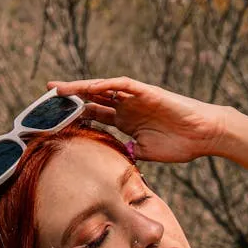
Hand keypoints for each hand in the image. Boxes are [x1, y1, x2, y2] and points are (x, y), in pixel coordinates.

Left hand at [47, 76, 227, 162]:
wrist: (203, 135)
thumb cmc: (179, 145)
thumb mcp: (145, 153)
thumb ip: (126, 152)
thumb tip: (108, 162)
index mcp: (126, 122)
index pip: (94, 116)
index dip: (74, 116)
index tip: (53, 120)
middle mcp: (127, 107)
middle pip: (92, 99)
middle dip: (69, 99)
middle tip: (45, 99)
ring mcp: (135, 98)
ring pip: (101, 89)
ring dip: (80, 88)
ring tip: (57, 90)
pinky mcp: (146, 92)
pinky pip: (121, 85)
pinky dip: (104, 86)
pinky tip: (87, 88)